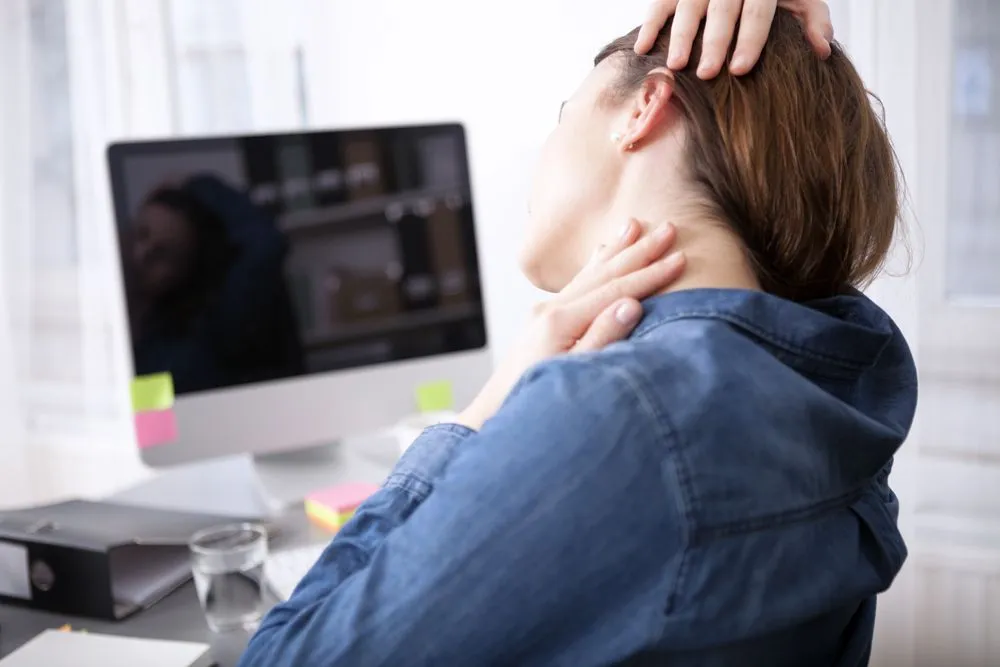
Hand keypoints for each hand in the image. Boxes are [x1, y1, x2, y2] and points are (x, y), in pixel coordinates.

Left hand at [457, 221, 684, 430]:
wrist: (497, 414)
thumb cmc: (540, 400)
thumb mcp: (578, 374)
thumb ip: (603, 338)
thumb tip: (631, 304)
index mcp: (561, 322)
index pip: (616, 291)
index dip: (650, 275)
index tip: (679, 258)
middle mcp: (551, 310)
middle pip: (604, 273)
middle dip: (638, 251)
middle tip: (669, 228)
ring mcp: (545, 313)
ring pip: (589, 273)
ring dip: (617, 250)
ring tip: (635, 225)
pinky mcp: (543, 320)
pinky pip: (576, 284)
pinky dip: (594, 265)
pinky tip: (603, 251)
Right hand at [634, 0, 833, 78]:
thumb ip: (814, 18)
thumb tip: (823, 50)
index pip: (757, 11)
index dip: (750, 39)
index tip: (740, 69)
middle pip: (722, 11)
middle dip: (713, 42)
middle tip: (706, 74)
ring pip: (688, 6)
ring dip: (679, 35)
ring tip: (675, 65)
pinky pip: (659, 3)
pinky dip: (650, 24)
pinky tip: (642, 48)